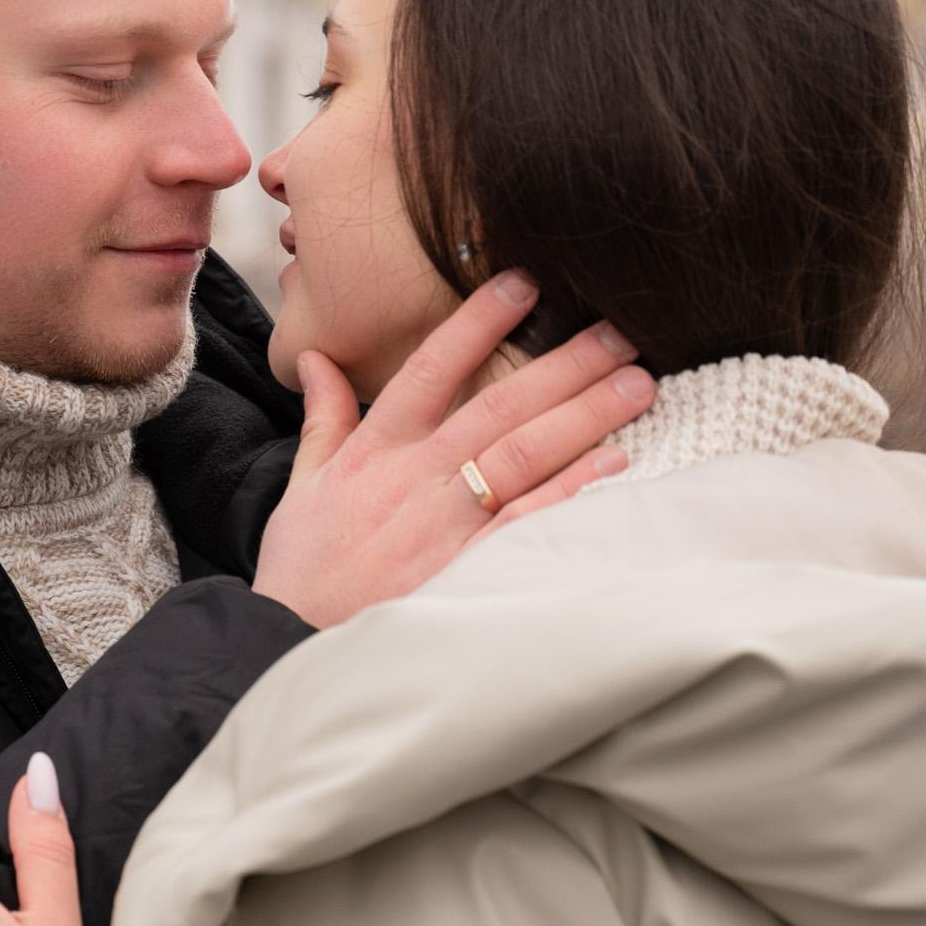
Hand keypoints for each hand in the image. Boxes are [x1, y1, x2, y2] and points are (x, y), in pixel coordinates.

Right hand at [252, 274, 654, 630]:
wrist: (290, 642)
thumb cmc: (303, 567)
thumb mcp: (303, 485)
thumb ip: (322, 418)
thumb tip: (319, 358)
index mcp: (376, 449)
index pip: (431, 368)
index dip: (478, 323)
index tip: (524, 282)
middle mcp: (416, 478)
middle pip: (500, 405)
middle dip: (564, 363)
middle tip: (619, 330)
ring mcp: (445, 524)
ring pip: (524, 455)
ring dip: (585, 415)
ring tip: (636, 382)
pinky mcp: (466, 569)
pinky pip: (527, 522)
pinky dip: (571, 491)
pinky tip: (614, 463)